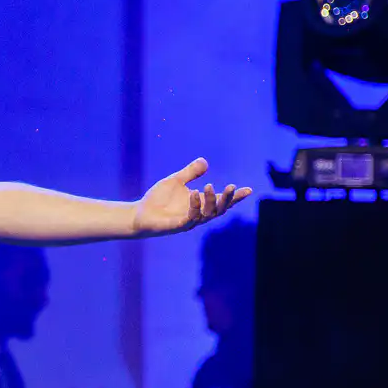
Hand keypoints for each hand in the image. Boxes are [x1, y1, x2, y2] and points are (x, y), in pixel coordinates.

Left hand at [135, 158, 250, 233]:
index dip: (235, 197)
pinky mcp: (177, 226)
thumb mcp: (175, 181)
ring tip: (208, 186)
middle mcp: (198, 214)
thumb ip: (190, 173)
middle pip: (219, 210)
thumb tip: (205, 161)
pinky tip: (194, 194)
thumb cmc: (158, 200)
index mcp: (200, 204)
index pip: (221, 201)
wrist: (139, 213)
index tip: (248, 190)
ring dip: (210, 201)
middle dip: (227, 199)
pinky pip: (190, 218)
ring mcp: (188, 221)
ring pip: (207, 214)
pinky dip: (194, 206)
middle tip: (232, 187)